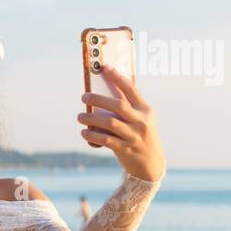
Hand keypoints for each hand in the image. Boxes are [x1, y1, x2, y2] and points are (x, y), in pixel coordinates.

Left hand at [78, 64, 165, 181]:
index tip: (104, 67)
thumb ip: (127, 108)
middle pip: (118, 105)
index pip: (130, 89)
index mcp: (146, 110)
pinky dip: (93, 136)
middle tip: (84, 97)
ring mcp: (134, 136)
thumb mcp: (140, 119)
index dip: (117, 77)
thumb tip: (100, 95)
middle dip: (98, 99)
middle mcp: (141, 121)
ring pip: (109, 123)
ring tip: (80, 117)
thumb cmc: (140, 135)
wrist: (151, 163)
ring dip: (91, 118)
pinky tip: (84, 132)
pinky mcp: (125, 149)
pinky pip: (106, 140)